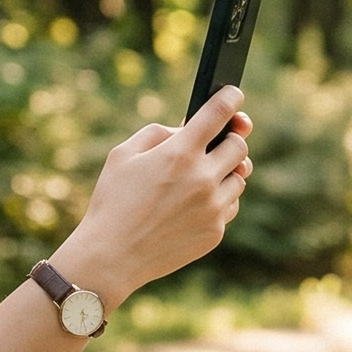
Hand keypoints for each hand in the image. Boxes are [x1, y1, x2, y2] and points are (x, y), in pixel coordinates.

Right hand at [53, 86, 252, 305]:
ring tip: (199, 178)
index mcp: (179, 153)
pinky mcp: (215, 232)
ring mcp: (212, 208)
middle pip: (239, 146)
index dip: (230, 98)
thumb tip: (186, 130)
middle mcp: (203, 178)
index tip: (233, 94)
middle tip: (215, 142)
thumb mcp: (123, 154)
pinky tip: (195, 204)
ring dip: (224, 172)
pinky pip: (230, 206)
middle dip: (229, 139)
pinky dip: (219, 199)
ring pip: (239, 178)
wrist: (112, 256)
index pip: (219, 113)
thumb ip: (158, 133)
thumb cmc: (112, 202)